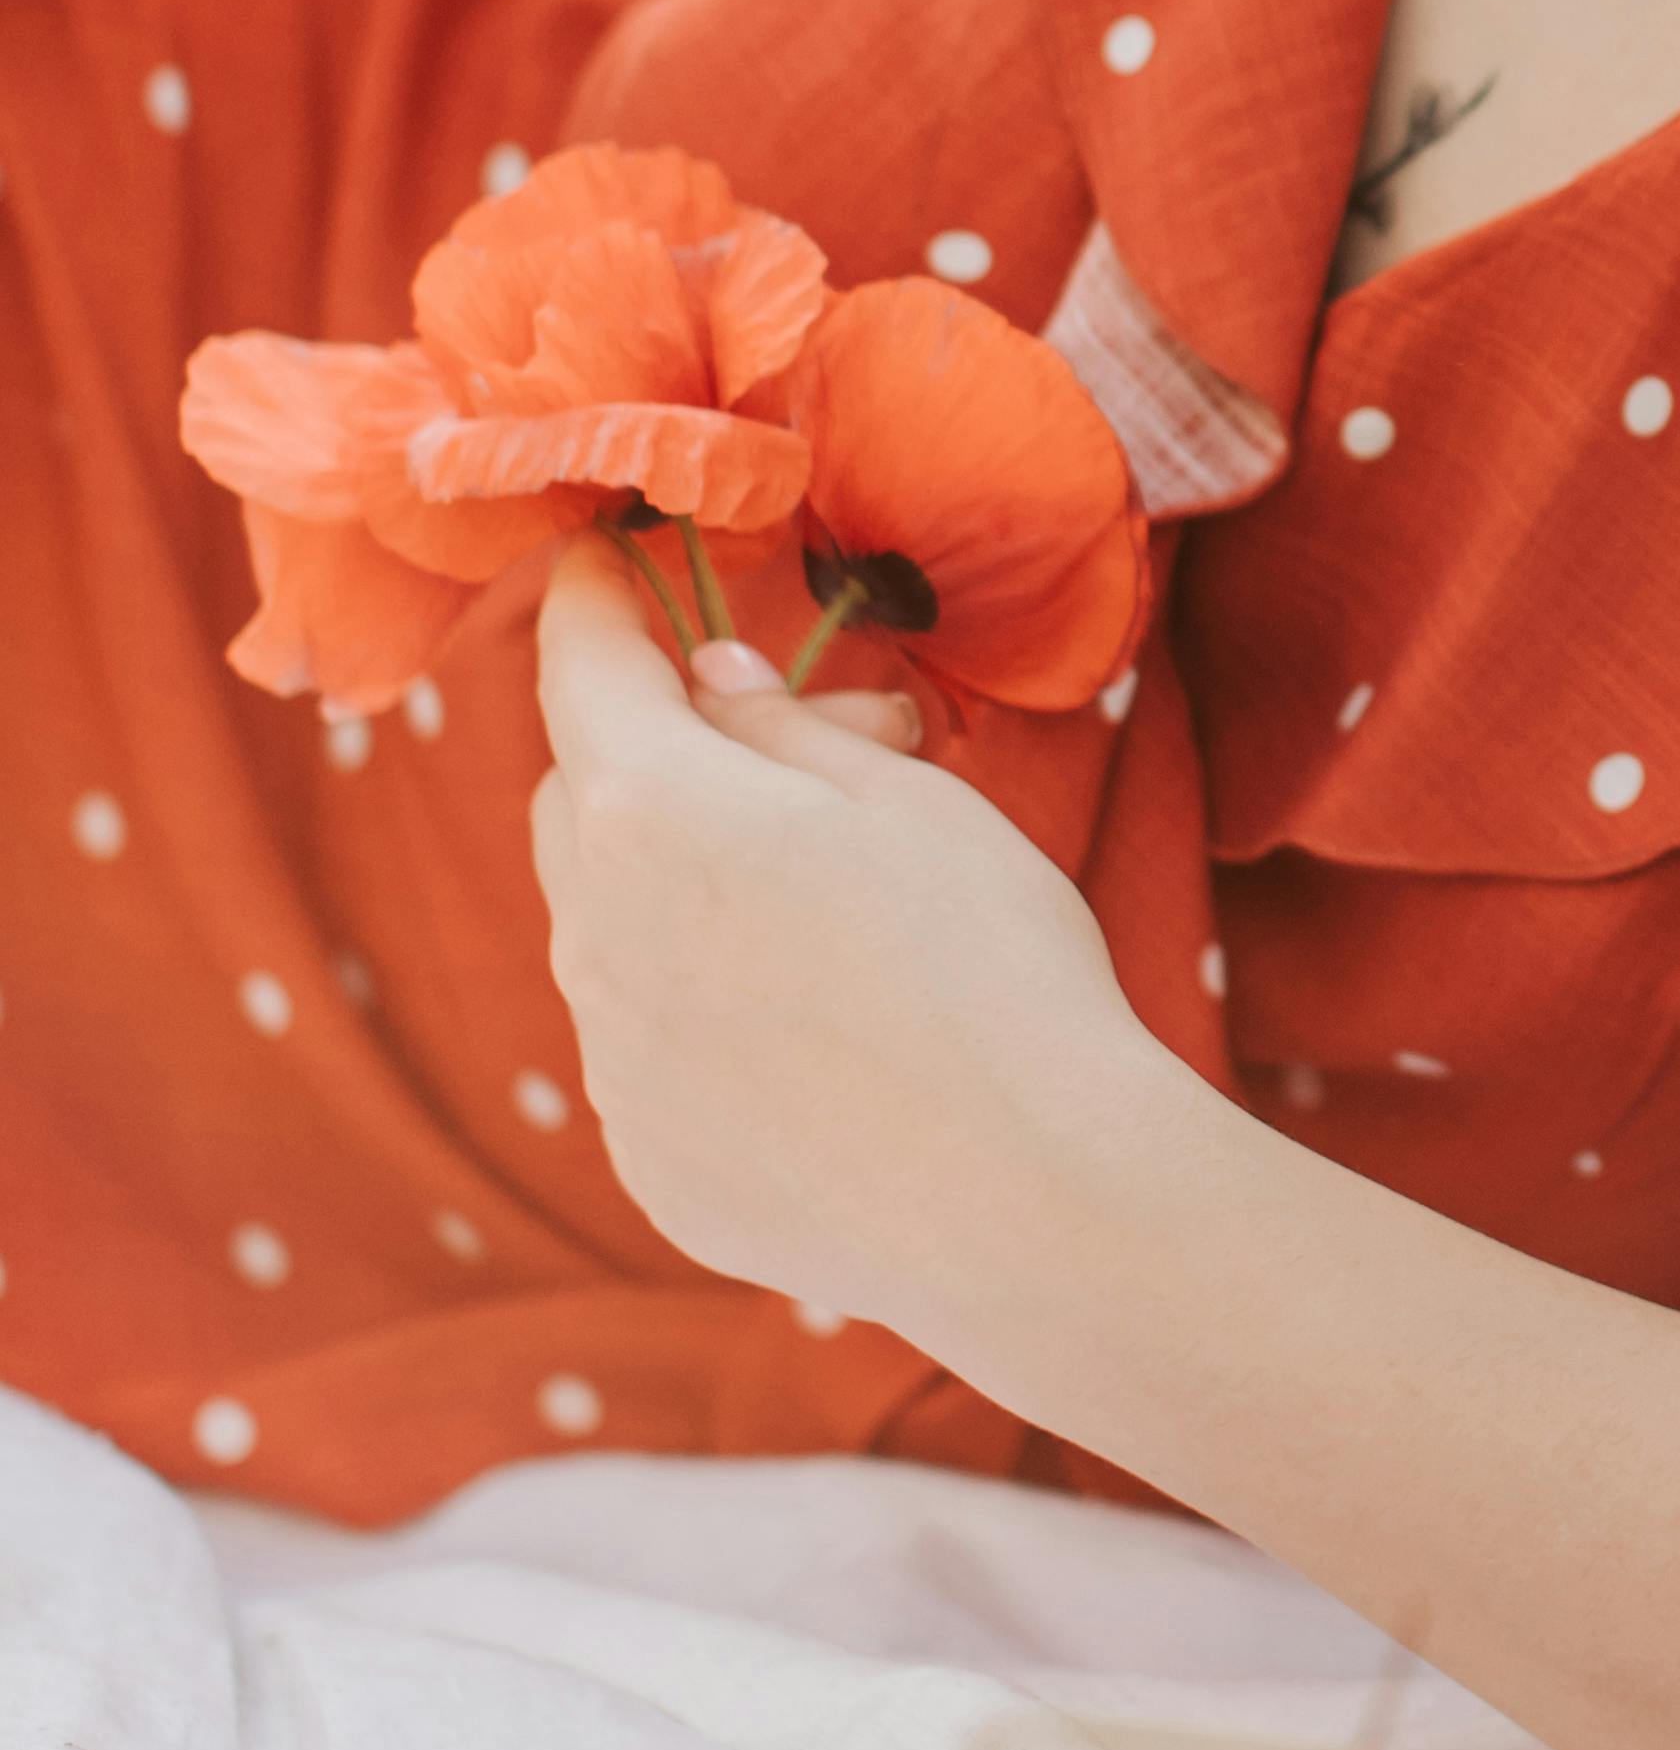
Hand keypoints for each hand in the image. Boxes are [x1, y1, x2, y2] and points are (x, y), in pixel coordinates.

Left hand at [527, 540, 1147, 1352]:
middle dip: (663, 748)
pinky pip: (648, 1046)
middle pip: (582, 796)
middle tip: (822, 750)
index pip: (579, 662)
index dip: (593, 593)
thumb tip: (706, 685)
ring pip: (612, 924)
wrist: (1031, 1200)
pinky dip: (704, 1007)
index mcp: (649, 811)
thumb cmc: (987, 961)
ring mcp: (615, 1067)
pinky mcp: (651, 1166)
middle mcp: (594, 937)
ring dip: (686, 883)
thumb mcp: (905, 797)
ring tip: (843, 903)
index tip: (604, 550)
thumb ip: (781, 726)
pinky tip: (827, 1029)